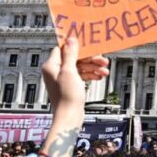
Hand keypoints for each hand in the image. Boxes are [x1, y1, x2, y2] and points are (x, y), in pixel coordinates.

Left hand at [40, 37, 107, 156]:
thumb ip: (70, 54)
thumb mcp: (69, 71)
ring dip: (93, 67)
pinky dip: (91, 74)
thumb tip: (70, 39)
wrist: (70, 117)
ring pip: (80, 66)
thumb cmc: (67, 96)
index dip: (76, 46)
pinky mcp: (70, 85)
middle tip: (103, 59)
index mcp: (51, 65)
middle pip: (75, 58)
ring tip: (105, 70)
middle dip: (90, 59)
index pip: (63, 48)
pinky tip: (100, 76)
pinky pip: (81, 75)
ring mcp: (63, 78)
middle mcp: (55, 70)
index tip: (88, 44)